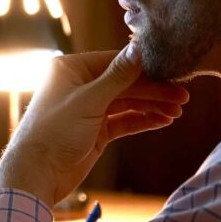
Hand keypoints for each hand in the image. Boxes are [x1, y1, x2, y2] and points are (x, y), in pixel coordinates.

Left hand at [0, 44, 189, 206]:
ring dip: (151, 106)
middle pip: (124, 83)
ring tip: (178, 111)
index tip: (173, 73)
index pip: (115, 62)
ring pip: (126, 102)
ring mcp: (87, 108)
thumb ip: (118, 76)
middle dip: (153, 90)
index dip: (145, 68)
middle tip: (183, 96)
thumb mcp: (89, 101)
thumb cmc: (54, 132)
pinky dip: (142, 120)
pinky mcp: (93, 129)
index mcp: (70, 69)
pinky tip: (164, 120)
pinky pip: (123, 120)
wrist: (37, 173)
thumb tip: (139, 48)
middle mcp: (78, 84)